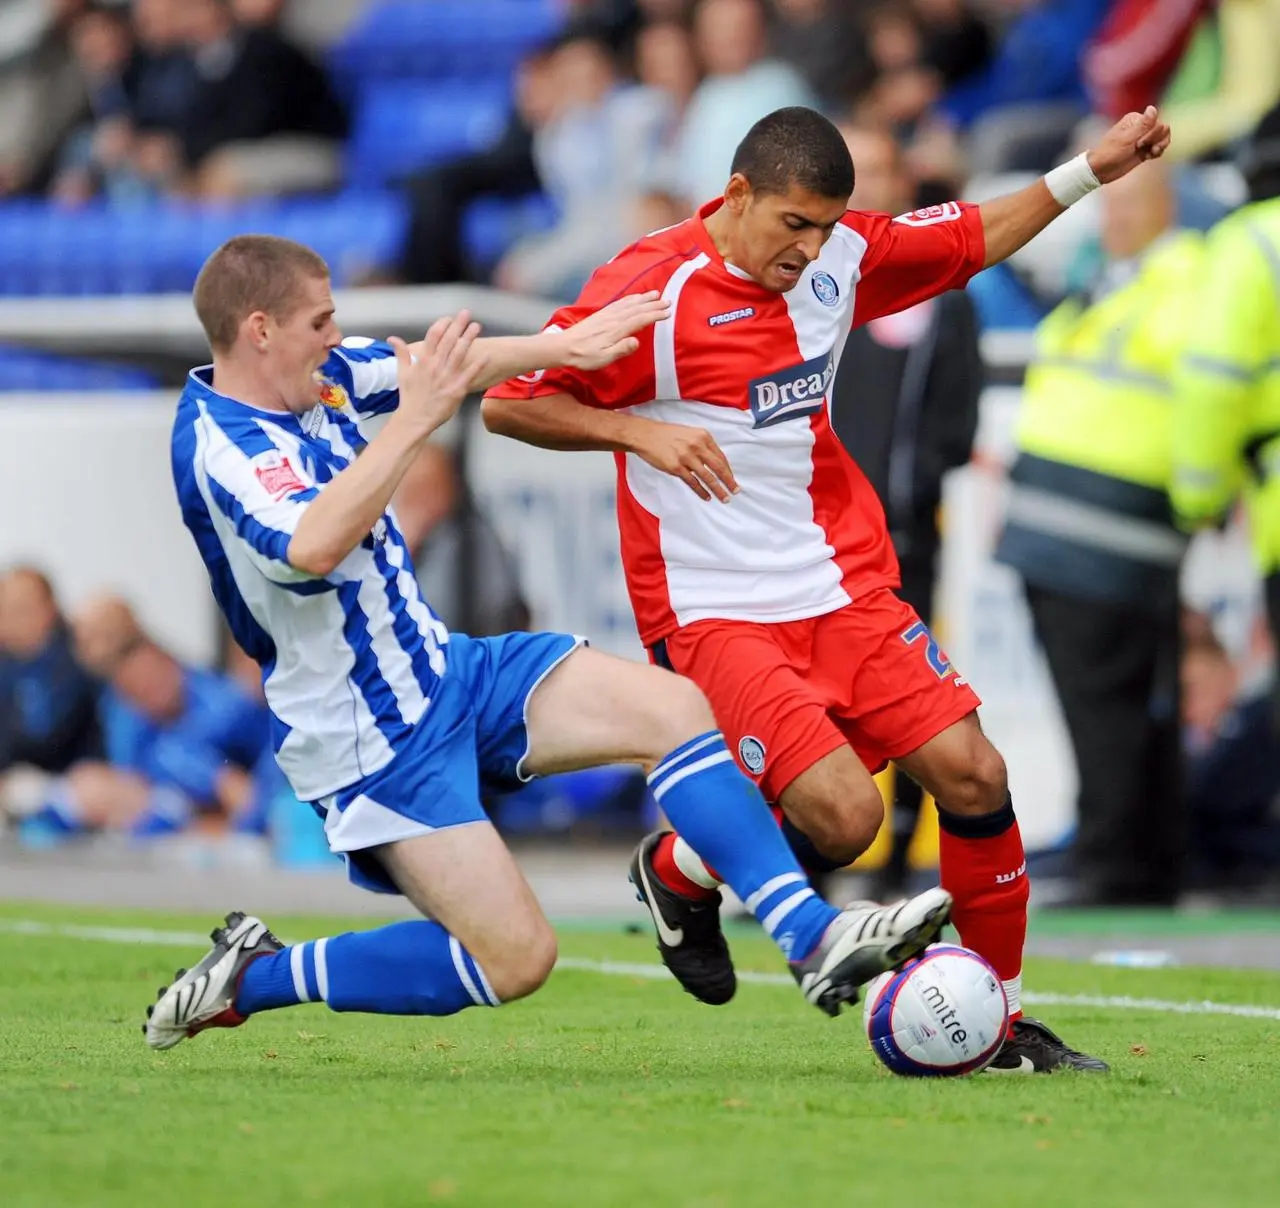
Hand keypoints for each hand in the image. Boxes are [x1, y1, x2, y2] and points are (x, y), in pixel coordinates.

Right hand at [389, 310, 482, 435]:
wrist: (415, 419)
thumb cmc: (409, 397)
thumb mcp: (402, 373)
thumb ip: (401, 354)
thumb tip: (392, 338)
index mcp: (423, 361)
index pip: (433, 336)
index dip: (442, 324)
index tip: (450, 318)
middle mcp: (435, 366)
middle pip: (448, 340)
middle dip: (458, 325)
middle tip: (467, 313)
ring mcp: (446, 377)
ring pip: (460, 353)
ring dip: (469, 338)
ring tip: (477, 326)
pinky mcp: (456, 390)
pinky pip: (469, 374)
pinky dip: (478, 364)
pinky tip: (487, 355)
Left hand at [551, 291, 671, 369]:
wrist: (563, 347)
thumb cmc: (584, 356)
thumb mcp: (603, 358)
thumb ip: (621, 349)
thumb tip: (637, 341)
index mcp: (616, 330)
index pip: (640, 320)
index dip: (655, 315)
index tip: (668, 313)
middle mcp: (613, 319)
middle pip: (637, 309)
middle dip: (653, 304)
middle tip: (668, 301)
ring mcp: (606, 315)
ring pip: (629, 303)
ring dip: (643, 298)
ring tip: (655, 294)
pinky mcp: (600, 314)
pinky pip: (619, 303)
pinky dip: (629, 298)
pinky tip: (634, 297)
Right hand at [633, 419, 738, 502]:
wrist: (646, 435)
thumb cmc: (667, 434)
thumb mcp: (689, 434)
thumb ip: (702, 446)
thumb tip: (713, 463)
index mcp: (703, 436)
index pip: (720, 456)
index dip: (728, 470)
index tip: (732, 479)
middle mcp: (697, 446)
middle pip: (718, 467)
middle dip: (729, 481)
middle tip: (735, 491)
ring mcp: (686, 457)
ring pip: (707, 477)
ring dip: (718, 489)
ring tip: (724, 498)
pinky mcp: (676, 467)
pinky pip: (692, 482)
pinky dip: (701, 491)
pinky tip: (706, 497)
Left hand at [1086, 106, 1171, 183]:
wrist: (1100, 171)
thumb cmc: (1110, 153)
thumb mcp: (1126, 139)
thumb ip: (1142, 125)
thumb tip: (1152, 107)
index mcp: (1136, 119)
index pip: (1157, 122)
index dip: (1152, 134)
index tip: (1138, 143)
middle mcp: (1141, 126)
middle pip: (1163, 128)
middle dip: (1156, 140)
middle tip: (1139, 148)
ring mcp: (1144, 137)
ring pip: (1164, 136)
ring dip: (1160, 146)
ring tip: (1150, 153)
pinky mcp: (1144, 149)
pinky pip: (1160, 146)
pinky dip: (1157, 152)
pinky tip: (1149, 157)